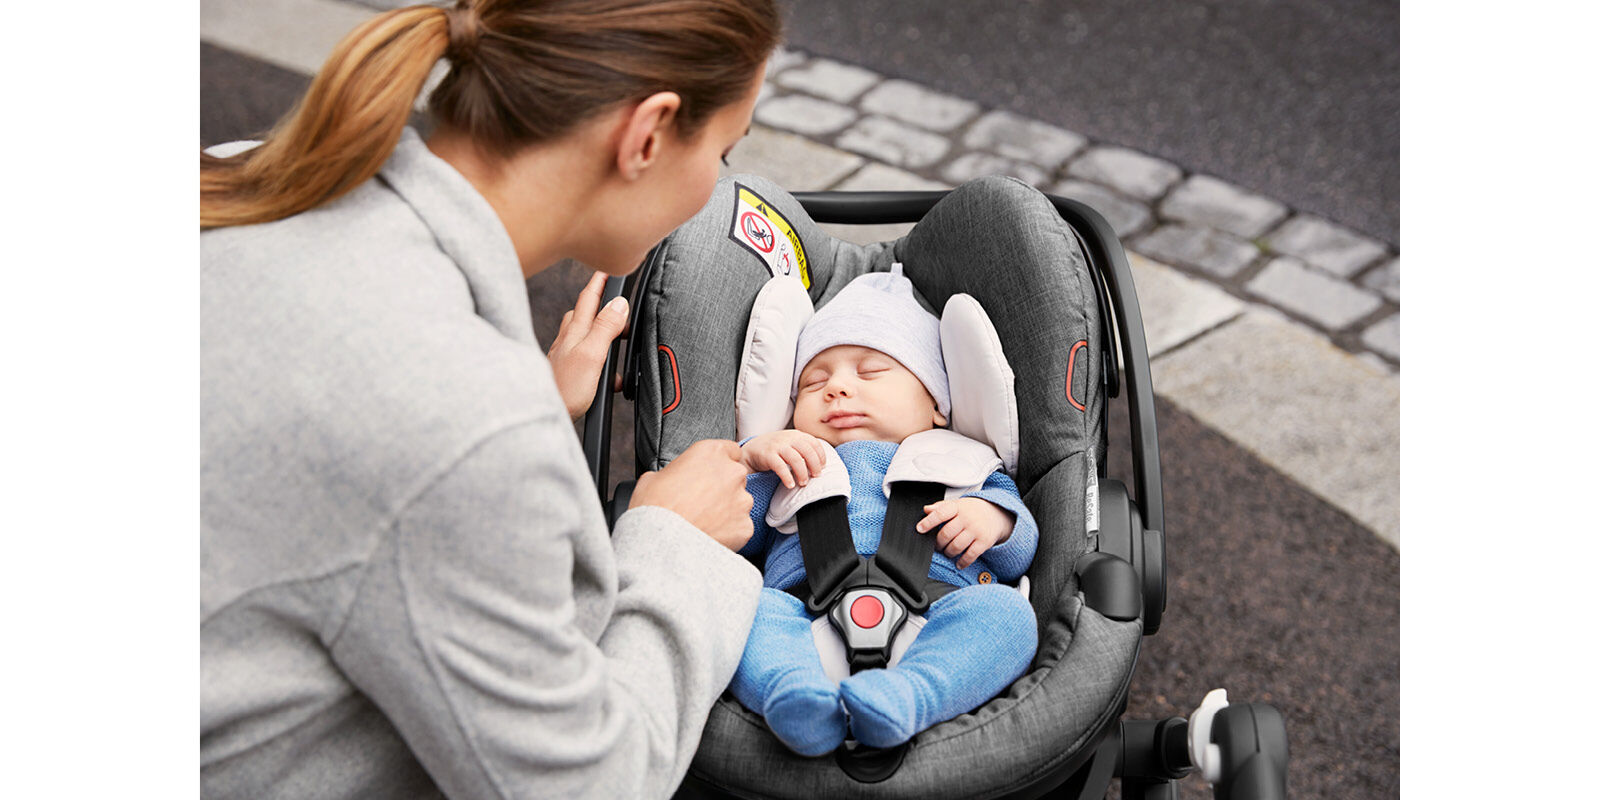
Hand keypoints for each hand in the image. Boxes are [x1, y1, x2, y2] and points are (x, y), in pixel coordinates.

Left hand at [548, 272, 628, 420]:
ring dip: (602, 332)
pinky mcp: (567, 372)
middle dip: (601, 302)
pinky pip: (587, 357)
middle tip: (618, 299)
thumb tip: (619, 303)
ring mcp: (565, 355)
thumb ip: (605, 328)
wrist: (540, 414)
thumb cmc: (565, 390)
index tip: (609, 266)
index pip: (589, 297)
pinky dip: (601, 360)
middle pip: (585, 312)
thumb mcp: (591, 355)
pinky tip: (610, 376)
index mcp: (575, 331)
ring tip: (619, 337)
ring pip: (585, 334)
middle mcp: (568, 339)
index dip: (601, 280)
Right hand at [630, 439, 754, 551]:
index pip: (729, 450)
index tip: (709, 475)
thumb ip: (674, 472)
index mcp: (711, 452)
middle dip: (724, 487)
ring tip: (704, 522)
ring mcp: (742, 500)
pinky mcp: (745, 525)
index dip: (719, 463)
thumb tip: (671, 480)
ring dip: (727, 509)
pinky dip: (730, 531)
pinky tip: (710, 535)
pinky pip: (740, 526)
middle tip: (702, 501)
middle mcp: (732, 472)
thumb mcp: (653, 478)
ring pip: (740, 502)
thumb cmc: (654, 509)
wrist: (662, 544)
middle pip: (736, 476)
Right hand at [740, 430, 826, 487]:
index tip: (823, 467)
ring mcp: (778, 446)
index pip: (814, 443)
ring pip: (796, 459)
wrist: (753, 448)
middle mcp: (788, 438)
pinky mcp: (768, 455)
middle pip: (807, 451)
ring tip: (803, 483)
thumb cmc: (776, 449)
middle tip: (816, 476)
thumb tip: (821, 464)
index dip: (821, 456)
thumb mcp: (791, 443)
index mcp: (797, 435)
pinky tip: (790, 485)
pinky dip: (787, 477)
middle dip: (814, 465)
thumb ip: (804, 448)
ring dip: (802, 473)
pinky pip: (780, 467)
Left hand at [916, 497, 1015, 568]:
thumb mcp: (956, 505)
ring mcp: (976, 530)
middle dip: (938, 543)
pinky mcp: (984, 542)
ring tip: (948, 552)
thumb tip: (926, 510)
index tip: (919, 529)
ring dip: (948, 552)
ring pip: (956, 546)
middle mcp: (967, 518)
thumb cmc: (971, 511)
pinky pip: (970, 555)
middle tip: (938, 545)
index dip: (928, 522)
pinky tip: (959, 563)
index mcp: (957, 507)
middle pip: (946, 534)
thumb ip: (940, 507)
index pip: (940, 513)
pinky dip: (962, 562)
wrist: (996, 513)